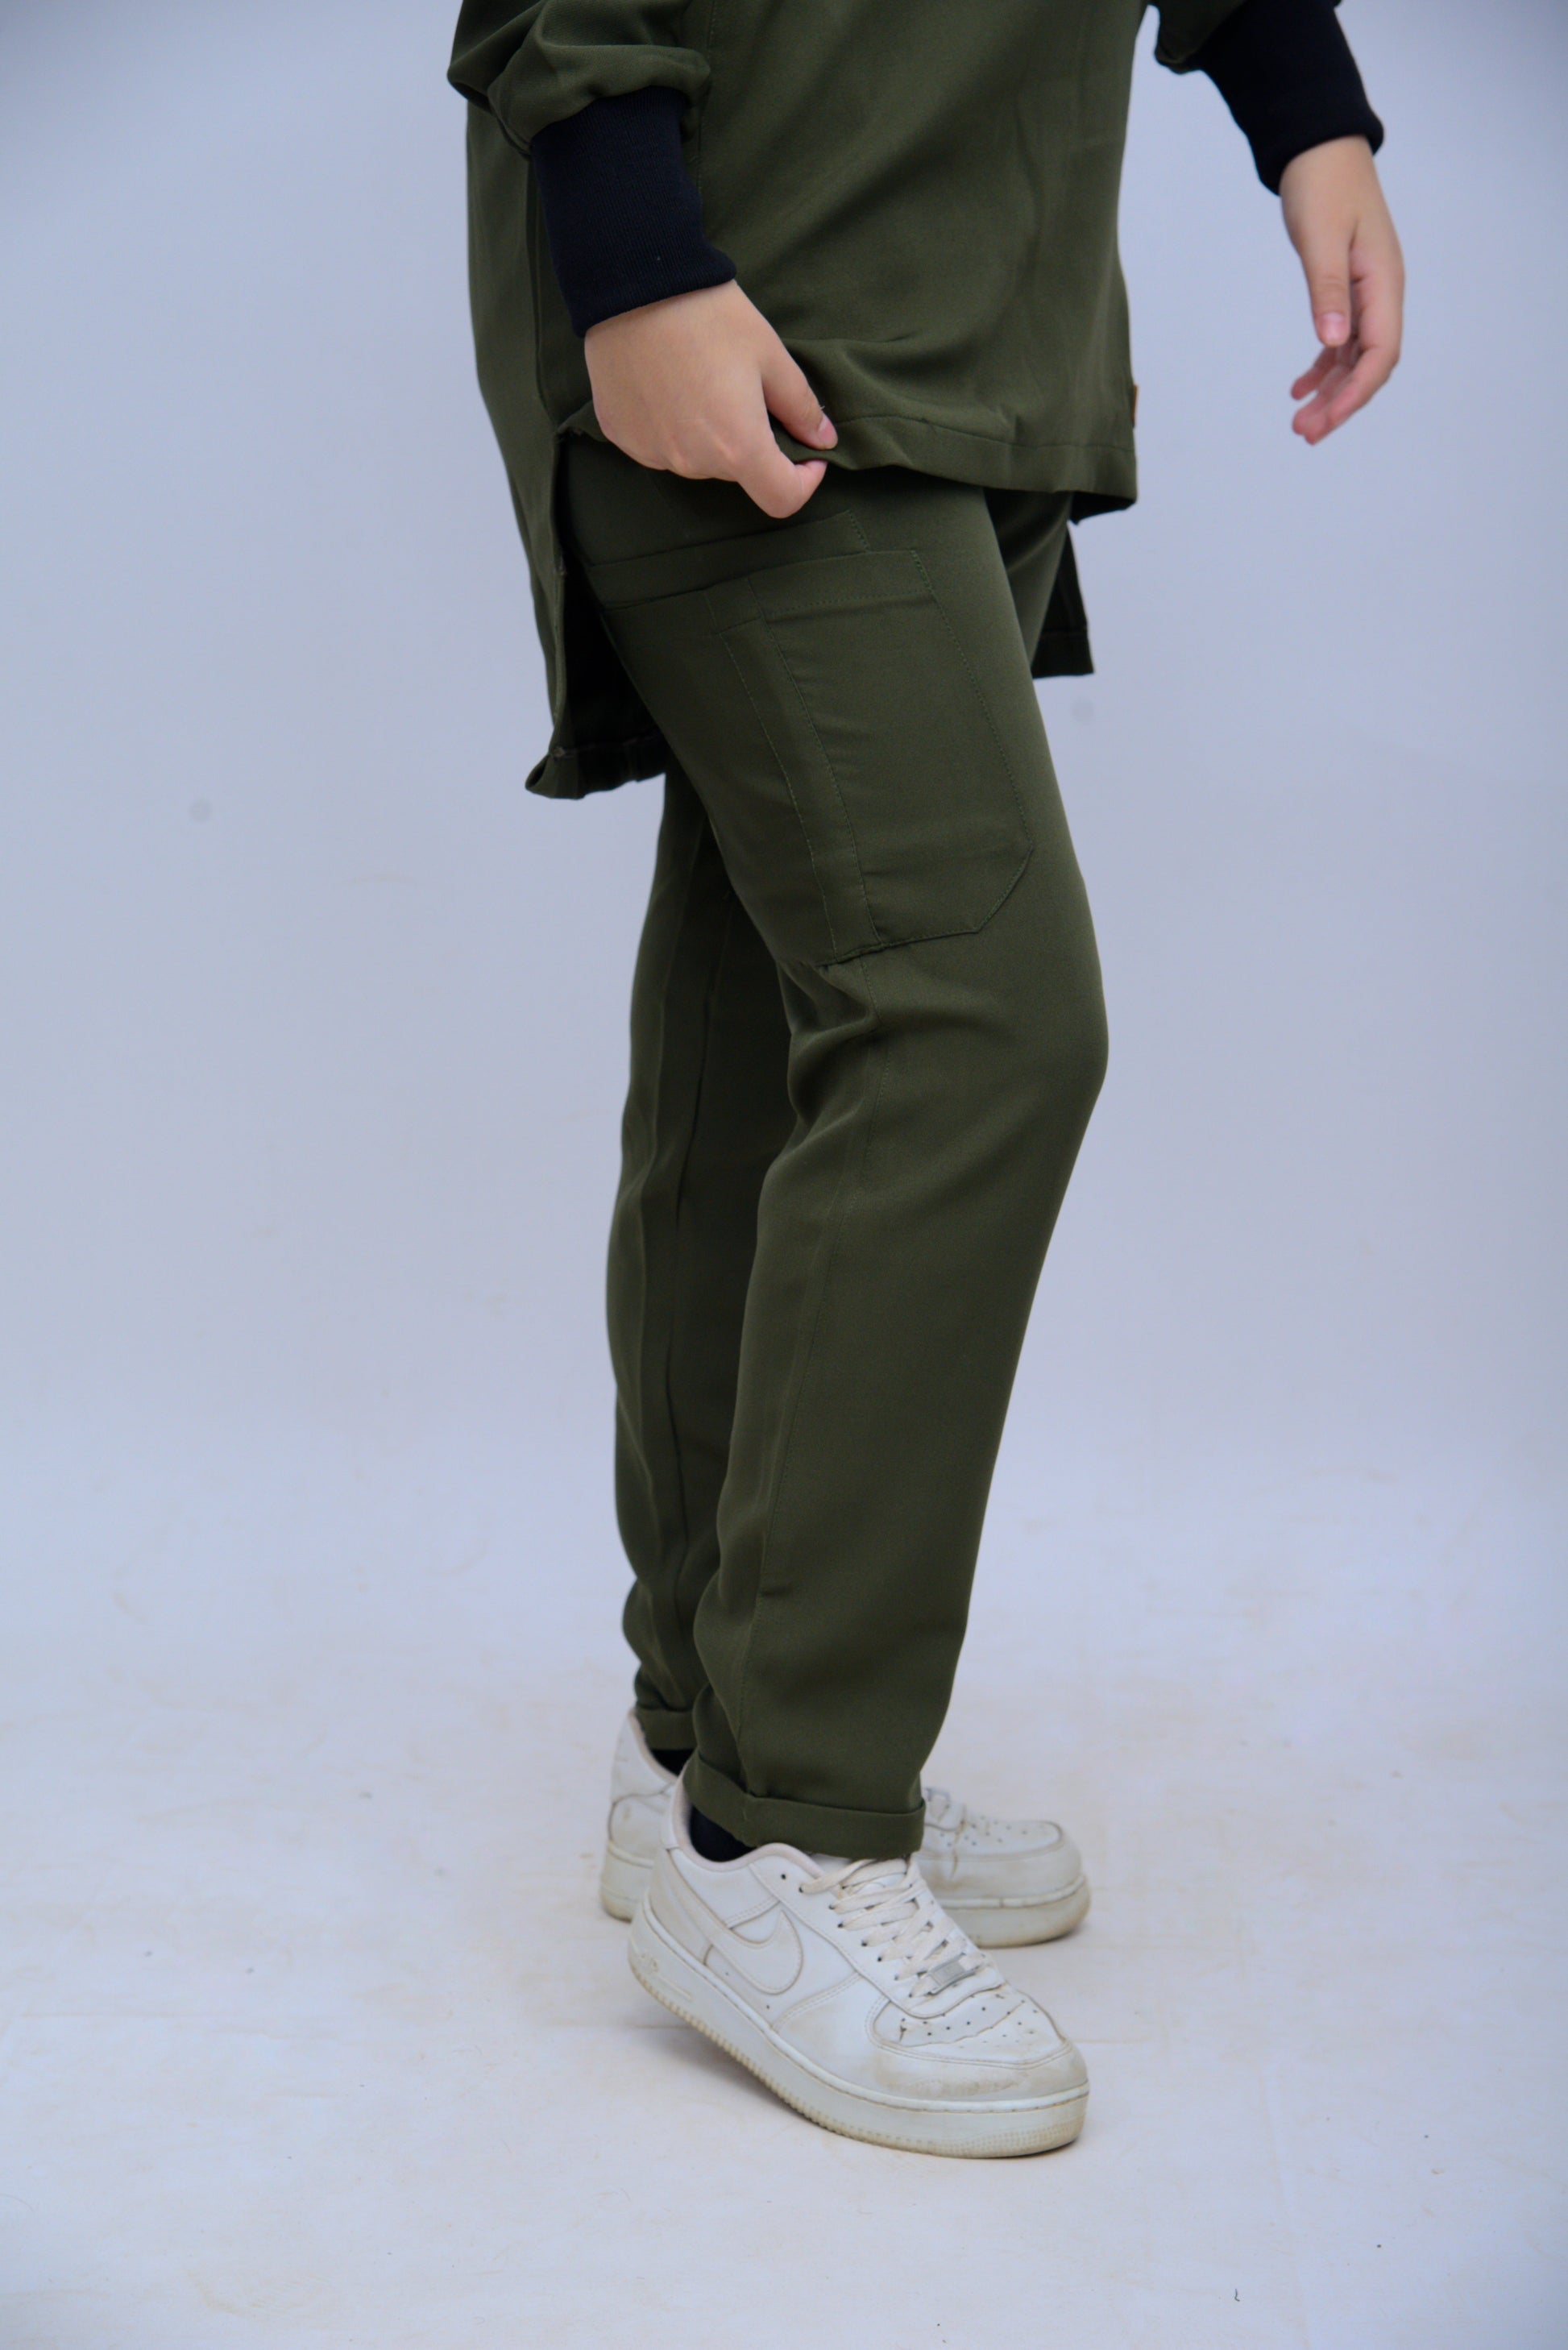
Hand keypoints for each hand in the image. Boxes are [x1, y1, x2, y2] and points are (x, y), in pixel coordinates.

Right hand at [584, 279, 836, 516]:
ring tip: (700, 381)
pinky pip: (658, 445)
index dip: (803, 482)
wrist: (634, 281)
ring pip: (697, 459)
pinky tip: (666, 383)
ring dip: (709, 436)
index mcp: (738, 447)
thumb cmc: (710, 314)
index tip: (807, 454)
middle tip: (744, 390)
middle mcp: (693, 462)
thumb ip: (801, 407)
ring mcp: (652, 453)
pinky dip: (671, 426)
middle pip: (737, 473)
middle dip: (751, 443)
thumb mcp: (770, 354)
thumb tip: (823, 439)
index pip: (781, 499)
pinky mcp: (622, 436)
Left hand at [1279, 136, 1403, 444]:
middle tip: (1305, 433)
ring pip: (1354, 358)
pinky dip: (1322, 367)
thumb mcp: (1322, 239)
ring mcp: (1366, 292)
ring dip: (1330, 392)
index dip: (1355, 394)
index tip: (1325, 421)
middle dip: (1340, 403)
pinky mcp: (1347, 288)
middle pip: (1369, 364)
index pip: (1380, 353)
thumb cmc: (1323, 186)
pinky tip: (1299, 387)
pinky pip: (1341, 340)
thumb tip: (1333, 343)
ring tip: (1300, 422)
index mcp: (1384, 283)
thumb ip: (1327, 292)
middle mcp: (1381, 293)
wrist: (1320, 148)